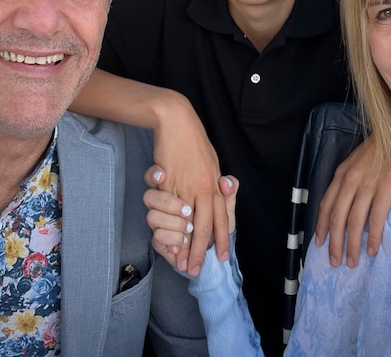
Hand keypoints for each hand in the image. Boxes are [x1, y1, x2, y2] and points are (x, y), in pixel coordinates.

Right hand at [151, 102, 228, 276]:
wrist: (176, 121)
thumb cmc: (193, 140)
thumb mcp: (211, 161)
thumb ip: (215, 180)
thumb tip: (222, 190)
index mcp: (216, 184)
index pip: (222, 217)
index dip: (222, 238)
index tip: (221, 257)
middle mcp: (204, 188)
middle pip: (206, 225)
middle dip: (202, 250)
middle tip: (197, 270)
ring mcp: (186, 187)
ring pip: (189, 222)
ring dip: (185, 245)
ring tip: (181, 262)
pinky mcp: (169, 183)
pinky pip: (170, 211)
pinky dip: (169, 227)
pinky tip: (168, 240)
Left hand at [314, 135, 390, 266]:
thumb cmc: (380, 150)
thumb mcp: (355, 162)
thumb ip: (348, 181)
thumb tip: (344, 207)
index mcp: (341, 175)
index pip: (326, 205)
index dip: (322, 226)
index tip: (320, 243)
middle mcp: (349, 181)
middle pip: (337, 218)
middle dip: (334, 242)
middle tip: (334, 262)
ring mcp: (367, 186)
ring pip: (354, 222)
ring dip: (351, 245)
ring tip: (351, 261)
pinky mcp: (385, 190)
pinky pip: (375, 219)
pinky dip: (372, 237)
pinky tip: (371, 250)